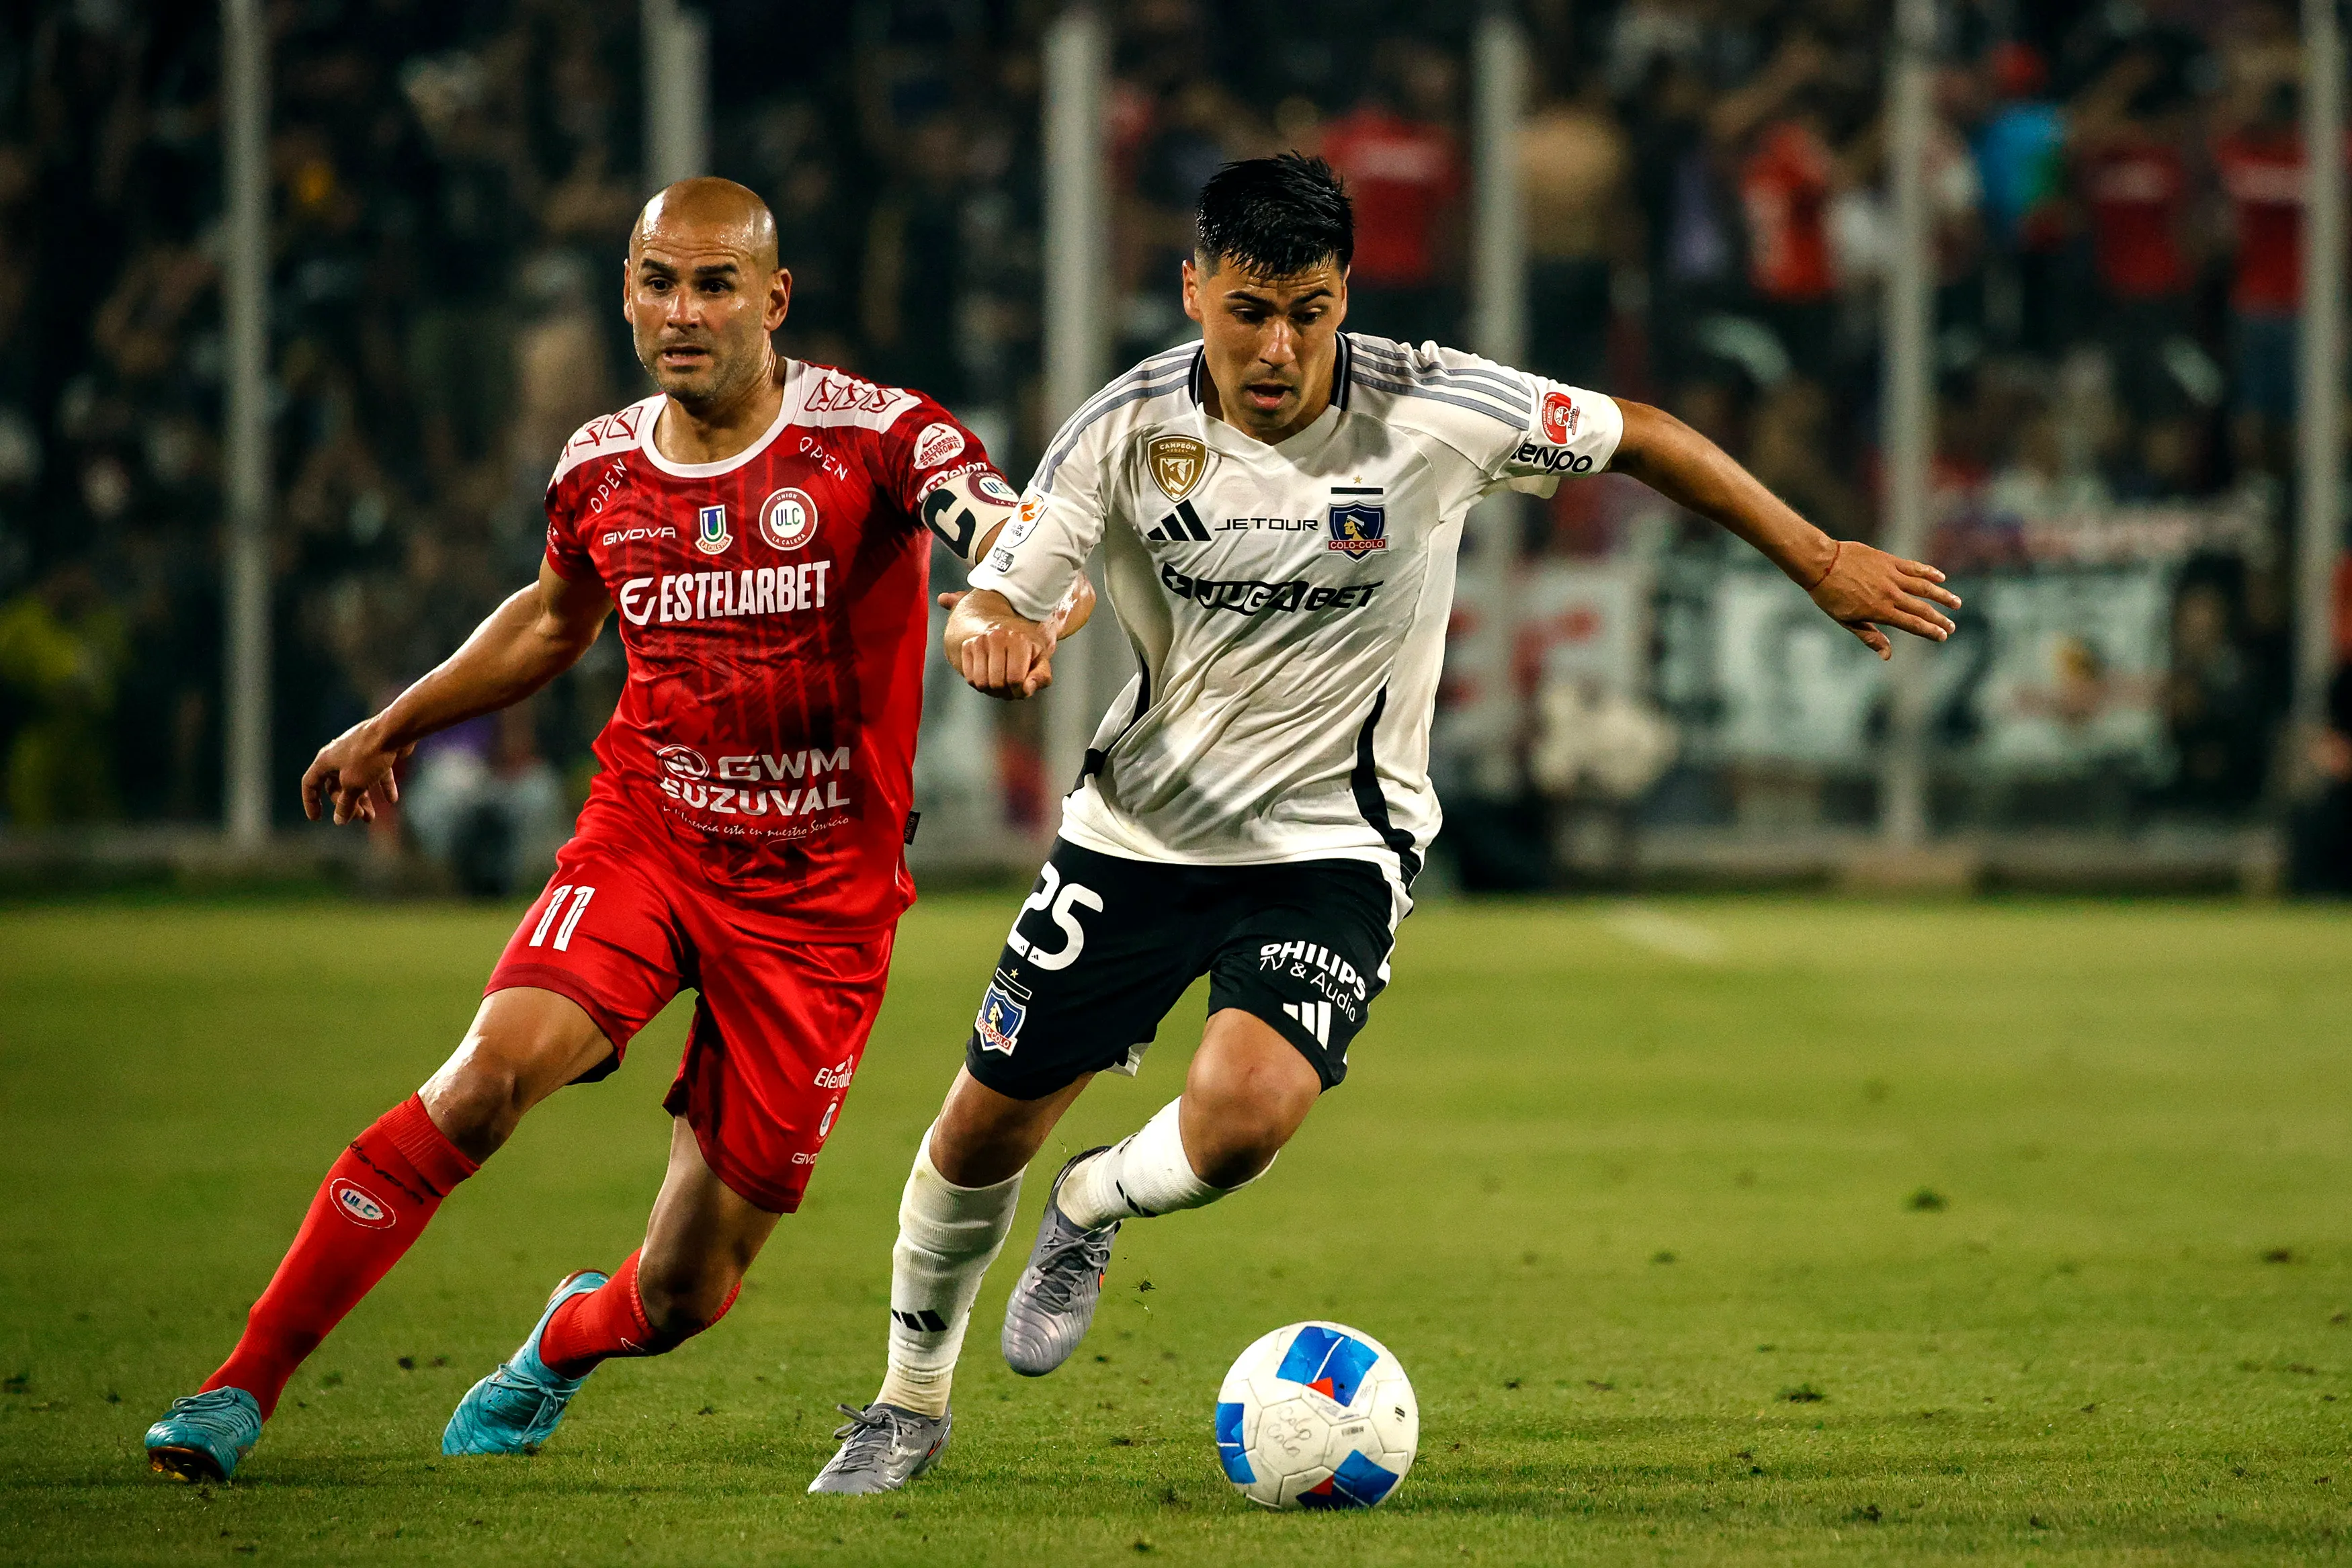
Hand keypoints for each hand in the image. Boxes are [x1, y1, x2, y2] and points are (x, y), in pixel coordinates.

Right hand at [302, 717, 412, 824]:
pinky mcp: (377, 752)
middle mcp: (338, 755)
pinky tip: (392, 799)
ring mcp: (357, 753)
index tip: (317, 818)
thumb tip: (340, 821)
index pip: (310, 783)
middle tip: (361, 818)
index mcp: (325, 761)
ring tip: (371, 817)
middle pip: (336, 785)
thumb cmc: (368, 756)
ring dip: (363, 800)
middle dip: (347, 804)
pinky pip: (376, 773)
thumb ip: (346, 805)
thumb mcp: (354, 785)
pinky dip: (382, 786)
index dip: (310, 802)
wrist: (394, 730)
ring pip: (356, 781)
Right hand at [939, 588, 1057, 698]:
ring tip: (1001, 681)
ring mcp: (979, 641)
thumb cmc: (1025, 646)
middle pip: (997, 683)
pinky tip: (989, 676)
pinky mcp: (967, 646)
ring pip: (981, 683)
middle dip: (1005, 691)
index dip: (1019, 690)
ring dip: (991, 690)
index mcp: (1019, 639)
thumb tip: (1026, 690)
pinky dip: (980, 684)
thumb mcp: (1040, 658)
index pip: (1015, 679)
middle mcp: (997, 637)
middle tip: (1010, 685)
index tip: (1022, 686)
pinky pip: (970, 679)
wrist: (1002, 626)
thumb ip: (1041, 676)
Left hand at [1805, 540, 1961, 659]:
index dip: (1930, 631)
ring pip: (1924, 587)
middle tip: (1953, 626)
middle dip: (1939, 619)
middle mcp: (1890, 594)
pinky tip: (1940, 577)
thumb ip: (1870, 636)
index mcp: (1881, 611)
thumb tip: (1887, 655)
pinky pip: (1914, 567)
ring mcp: (1891, 576)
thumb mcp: (1847, 621)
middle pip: (1922, 608)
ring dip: (1942, 595)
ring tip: (1956, 603)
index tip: (1943, 636)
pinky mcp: (1889, 560)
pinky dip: (1928, 572)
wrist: (1821, 563)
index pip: (1912, 624)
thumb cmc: (1830, 595)